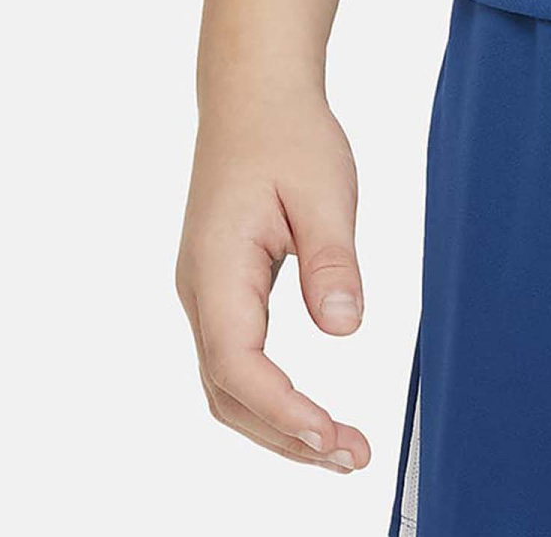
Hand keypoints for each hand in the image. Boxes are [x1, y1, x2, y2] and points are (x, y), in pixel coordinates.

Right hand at [175, 86, 371, 473]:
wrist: (254, 95)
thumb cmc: (288, 134)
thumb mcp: (325, 188)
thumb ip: (332, 259)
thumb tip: (346, 327)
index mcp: (216, 268)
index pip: (237, 365)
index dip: (281, 411)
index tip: (331, 436)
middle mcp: (200, 291)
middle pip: (227, 393)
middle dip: (284, 436)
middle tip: (350, 457)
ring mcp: (205, 293)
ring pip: (227, 385)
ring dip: (277, 424)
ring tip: (338, 448)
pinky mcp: (221, 290)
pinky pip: (237, 361)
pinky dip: (270, 397)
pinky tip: (309, 410)